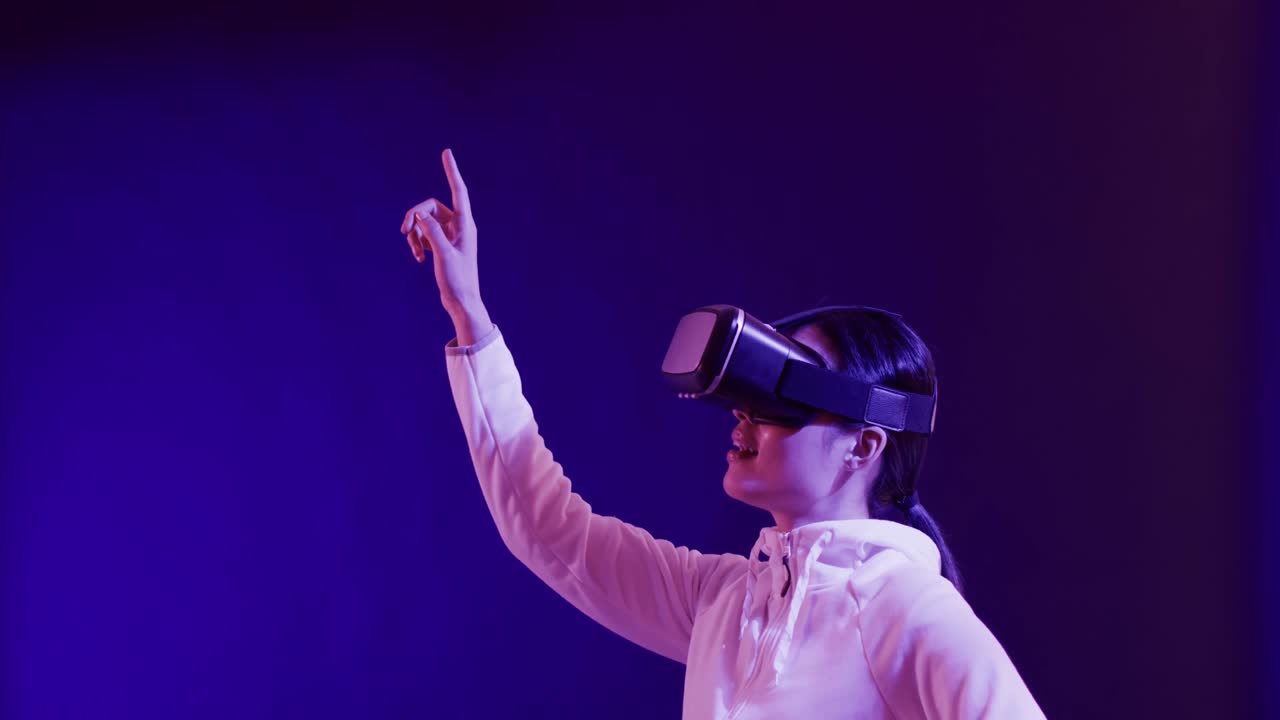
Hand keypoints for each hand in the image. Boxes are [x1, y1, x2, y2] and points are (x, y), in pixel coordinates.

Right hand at [400, 148, 481, 317]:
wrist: (461, 302)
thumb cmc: (457, 280)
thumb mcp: (443, 254)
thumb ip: (432, 232)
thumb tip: (420, 215)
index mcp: (465, 224)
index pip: (458, 191)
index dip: (451, 171)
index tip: (446, 152)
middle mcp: (459, 226)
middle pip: (430, 207)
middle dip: (414, 217)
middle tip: (404, 232)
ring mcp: (450, 235)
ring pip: (425, 222)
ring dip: (415, 234)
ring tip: (415, 253)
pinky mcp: (442, 245)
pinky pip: (424, 234)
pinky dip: (418, 243)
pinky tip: (418, 259)